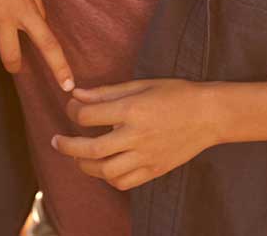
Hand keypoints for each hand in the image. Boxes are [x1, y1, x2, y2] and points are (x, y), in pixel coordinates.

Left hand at [52, 79, 218, 190]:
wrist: (209, 115)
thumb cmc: (176, 94)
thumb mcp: (141, 85)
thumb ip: (106, 92)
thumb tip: (76, 94)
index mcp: (132, 110)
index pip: (88, 116)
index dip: (72, 111)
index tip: (71, 108)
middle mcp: (136, 136)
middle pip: (91, 148)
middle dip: (67, 146)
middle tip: (56, 141)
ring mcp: (146, 156)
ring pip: (105, 171)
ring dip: (85, 165)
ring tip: (78, 156)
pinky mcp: (154, 170)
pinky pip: (124, 182)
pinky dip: (108, 177)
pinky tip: (104, 167)